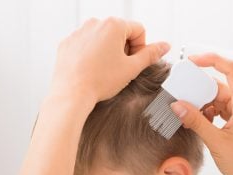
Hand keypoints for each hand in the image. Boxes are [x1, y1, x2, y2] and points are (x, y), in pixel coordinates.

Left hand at [50, 17, 169, 107]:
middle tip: (120, 68)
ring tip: (105, 71)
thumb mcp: (132, 68)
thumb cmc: (99, 81)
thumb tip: (164, 46)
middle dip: (124, 49)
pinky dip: (92, 55)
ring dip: (108, 52)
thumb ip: (151, 54)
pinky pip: (86, 44)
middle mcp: (95, 23)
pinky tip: (92, 70)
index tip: (133, 62)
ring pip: (103, 39)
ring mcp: (79, 32)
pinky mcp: (68, 43)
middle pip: (120, 33)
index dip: (141, 48)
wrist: (72, 94)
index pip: (139, 30)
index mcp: (113, 25)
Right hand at [171, 53, 232, 174]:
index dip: (212, 60)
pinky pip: (220, 110)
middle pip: (220, 85)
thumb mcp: (216, 141)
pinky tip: (195, 122)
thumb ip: (196, 121)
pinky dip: (206, 113)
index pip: (231, 69)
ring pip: (218, 98)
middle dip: (199, 89)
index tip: (192, 61)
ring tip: (186, 113)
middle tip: (181, 93)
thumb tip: (178, 105)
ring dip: (201, 104)